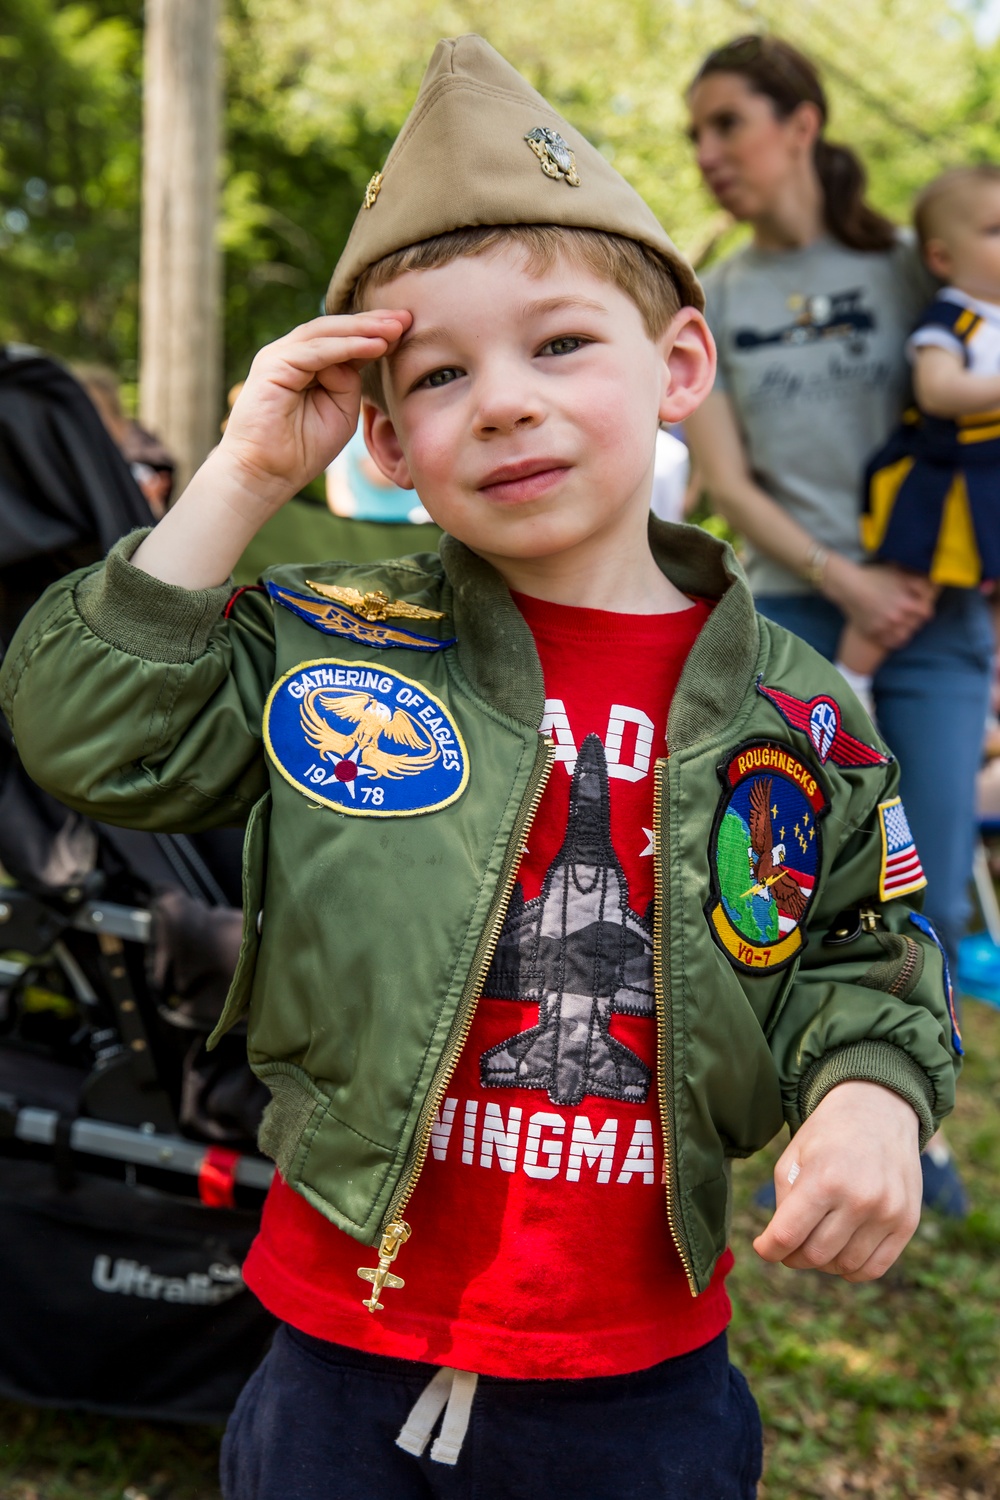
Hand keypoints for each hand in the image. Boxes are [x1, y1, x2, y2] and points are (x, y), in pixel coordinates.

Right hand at [219, 310, 411, 510]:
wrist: (265, 475)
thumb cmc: (301, 450)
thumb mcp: (340, 412)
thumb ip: (351, 383)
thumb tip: (362, 354)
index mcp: (308, 365)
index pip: (345, 339)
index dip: (376, 332)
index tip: (408, 328)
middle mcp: (292, 354)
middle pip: (336, 329)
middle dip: (374, 322)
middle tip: (407, 317)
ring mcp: (279, 356)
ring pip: (326, 332)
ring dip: (364, 329)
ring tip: (395, 328)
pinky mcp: (272, 365)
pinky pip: (316, 350)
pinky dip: (347, 347)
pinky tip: (374, 346)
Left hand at [752, 1081, 921, 1281]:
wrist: (879, 1109)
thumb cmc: (828, 1134)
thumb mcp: (794, 1156)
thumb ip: (785, 1201)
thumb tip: (782, 1243)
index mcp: (824, 1178)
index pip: (787, 1235)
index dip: (768, 1249)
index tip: (763, 1248)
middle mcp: (859, 1199)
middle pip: (815, 1255)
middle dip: (794, 1256)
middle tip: (790, 1245)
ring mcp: (887, 1213)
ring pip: (844, 1266)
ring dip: (824, 1263)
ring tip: (816, 1243)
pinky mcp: (907, 1223)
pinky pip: (875, 1268)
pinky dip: (852, 1270)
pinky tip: (841, 1253)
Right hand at [824, 556, 934, 651]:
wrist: (850, 586)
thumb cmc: (875, 577)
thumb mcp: (900, 574)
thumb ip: (918, 582)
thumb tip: (933, 586)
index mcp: (907, 604)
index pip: (927, 614)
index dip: (925, 610)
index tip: (921, 608)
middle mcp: (898, 619)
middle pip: (916, 626)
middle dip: (915, 620)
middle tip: (910, 616)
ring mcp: (885, 628)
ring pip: (904, 637)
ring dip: (906, 631)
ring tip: (902, 626)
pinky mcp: (873, 633)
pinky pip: (889, 642)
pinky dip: (893, 640)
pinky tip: (892, 634)